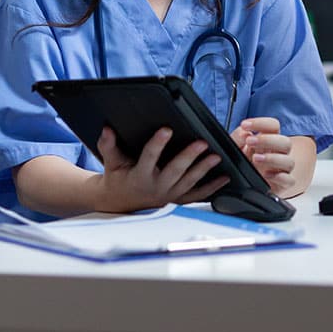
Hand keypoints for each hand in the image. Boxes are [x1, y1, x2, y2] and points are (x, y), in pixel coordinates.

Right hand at [91, 126, 228, 213]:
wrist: (120, 202)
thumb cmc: (118, 179)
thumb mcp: (111, 162)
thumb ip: (109, 145)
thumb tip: (107, 129)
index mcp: (139, 176)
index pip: (149, 157)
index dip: (157, 144)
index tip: (166, 130)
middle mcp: (156, 187)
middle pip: (175, 170)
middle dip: (189, 157)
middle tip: (201, 143)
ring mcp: (169, 195)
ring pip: (189, 182)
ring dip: (204, 169)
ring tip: (216, 156)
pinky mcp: (178, 199)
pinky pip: (197, 195)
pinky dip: (212, 187)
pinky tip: (224, 178)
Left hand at [230, 117, 295, 196]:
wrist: (246, 185)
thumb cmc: (243, 163)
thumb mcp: (235, 149)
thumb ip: (237, 138)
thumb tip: (243, 132)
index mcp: (268, 140)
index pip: (273, 126)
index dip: (261, 123)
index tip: (244, 125)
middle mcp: (278, 153)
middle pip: (285, 142)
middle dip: (268, 140)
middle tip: (249, 141)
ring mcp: (282, 169)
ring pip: (289, 161)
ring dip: (273, 158)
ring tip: (255, 159)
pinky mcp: (282, 185)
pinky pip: (289, 180)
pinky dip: (279, 177)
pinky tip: (266, 175)